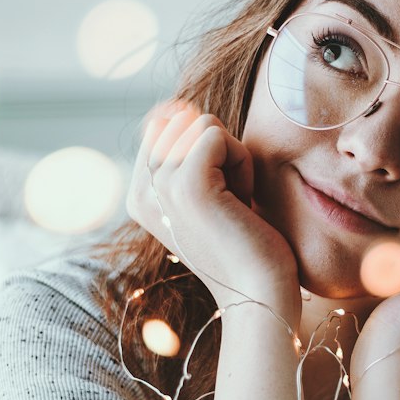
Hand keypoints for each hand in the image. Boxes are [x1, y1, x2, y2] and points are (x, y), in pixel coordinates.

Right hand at [126, 99, 301, 325]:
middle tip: (231, 201)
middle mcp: (140, 191)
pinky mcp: (186, 182)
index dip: (206, 151)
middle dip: (221, 152)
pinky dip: (242, 163)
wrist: (260, 294)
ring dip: (234, 158)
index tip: (219, 197)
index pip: (167, 125)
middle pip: (185, 120)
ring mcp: (159, 186)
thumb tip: (175, 105)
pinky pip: (218, 135)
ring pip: (202, 124)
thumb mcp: (207, 193)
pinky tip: (242, 203)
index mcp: (139, 194)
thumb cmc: (246, 244)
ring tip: (236, 203)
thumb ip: (186, 153)